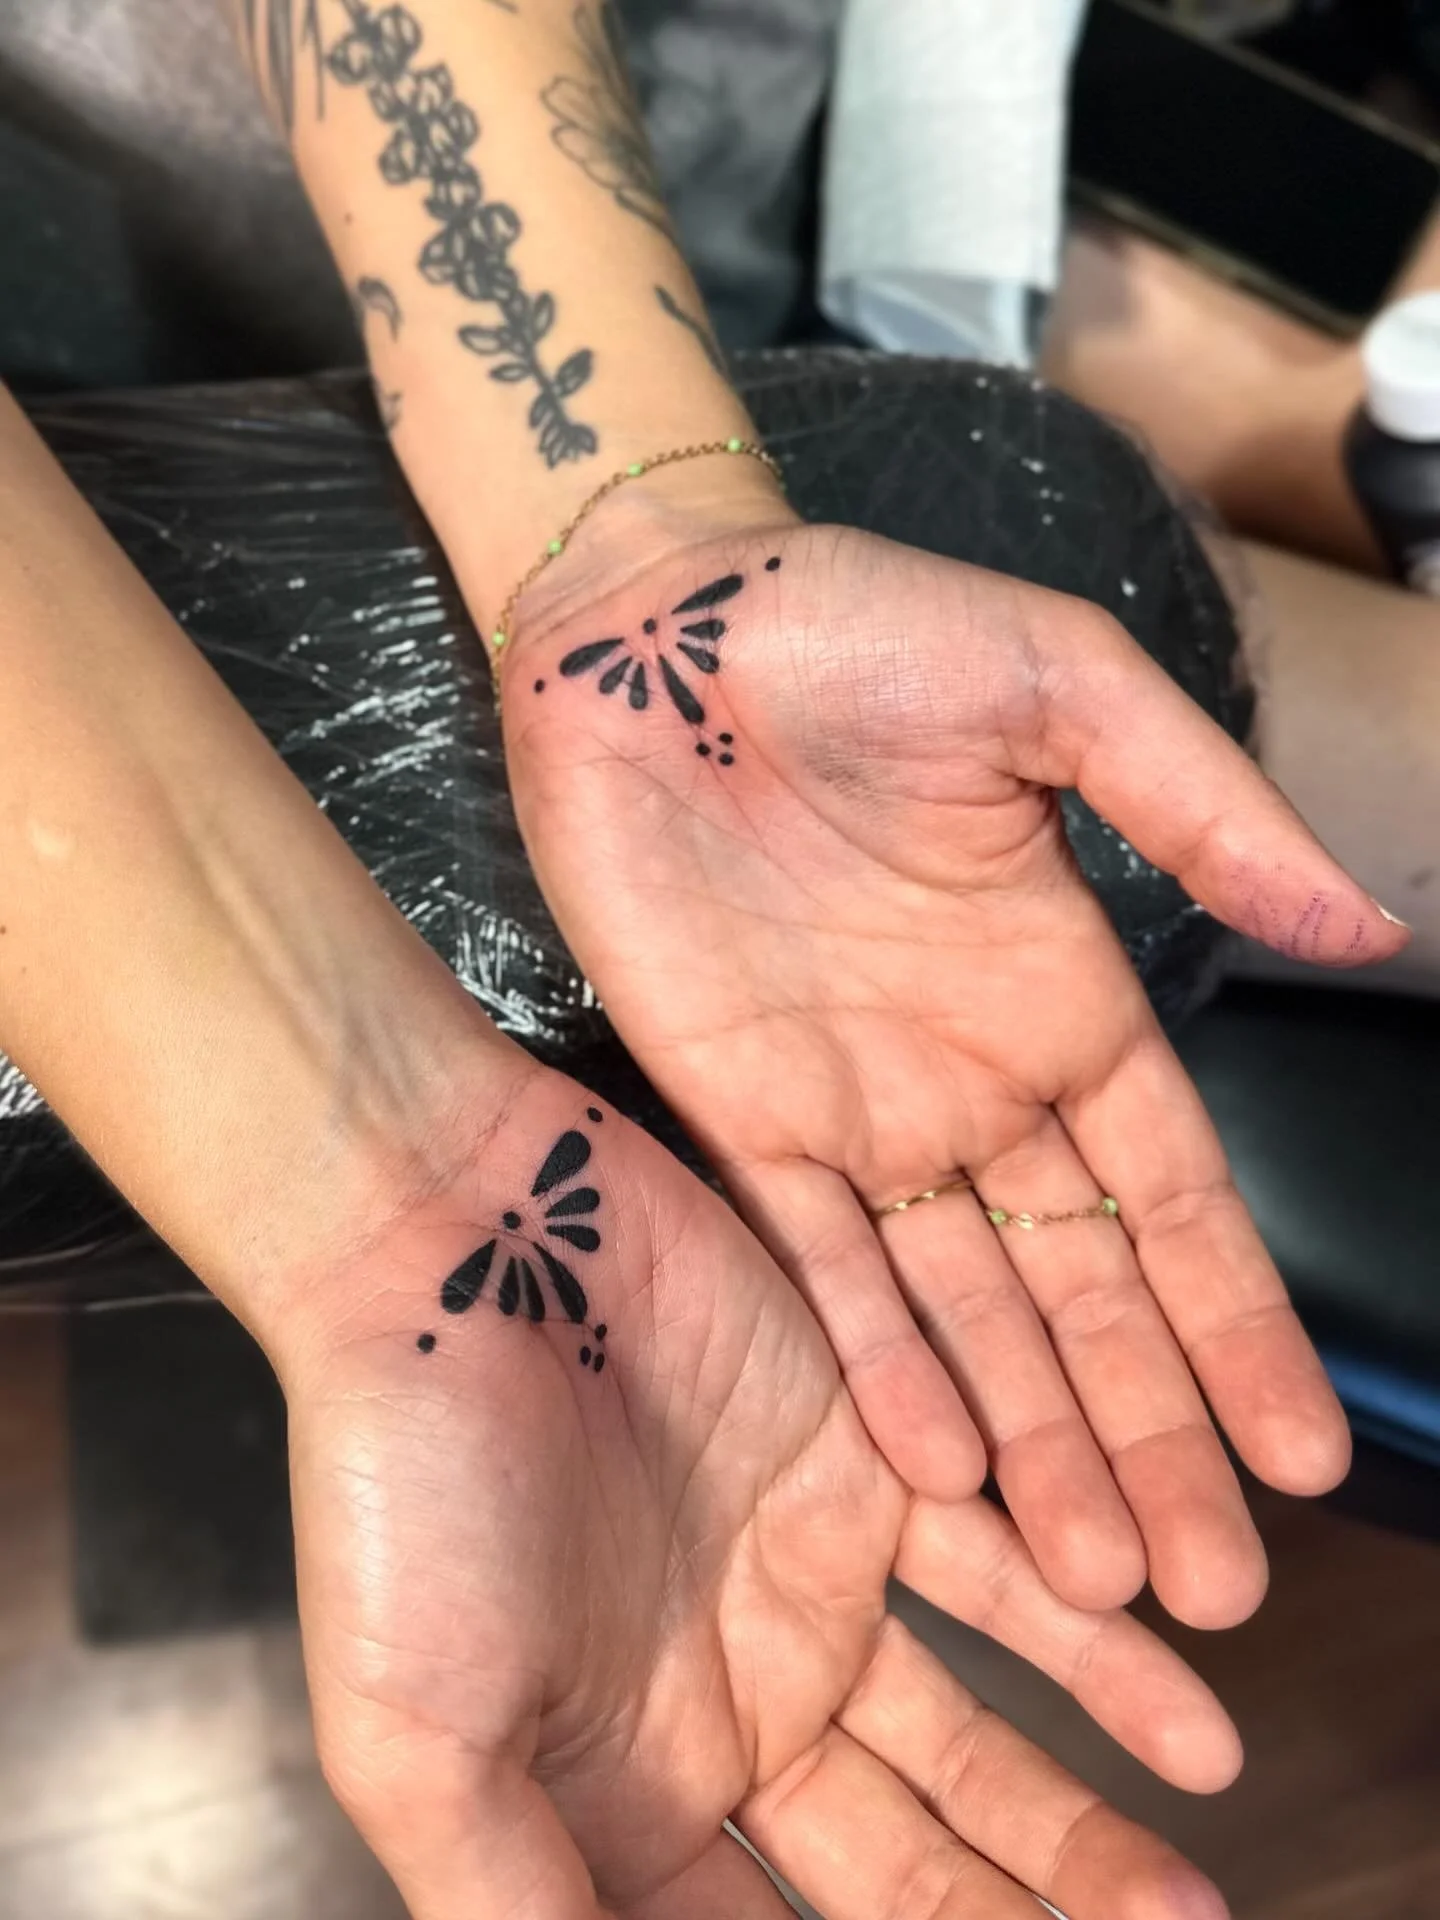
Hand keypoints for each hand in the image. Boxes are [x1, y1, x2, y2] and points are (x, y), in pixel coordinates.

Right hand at [282, 1063, 1238, 1919]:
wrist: (450, 1241)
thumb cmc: (401, 1487)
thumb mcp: (422, 1738)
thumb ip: (518, 1901)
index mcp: (626, 1786)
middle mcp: (734, 1697)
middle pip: (906, 1859)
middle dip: (1020, 1918)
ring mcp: (807, 1579)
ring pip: (976, 1729)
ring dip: (1082, 1813)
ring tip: (1184, 1886)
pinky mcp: (867, 1460)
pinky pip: (1004, 1569)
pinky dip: (1094, 1646)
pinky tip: (1183, 1714)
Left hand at [501, 513, 1407, 1626]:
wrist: (650, 632)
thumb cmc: (860, 627)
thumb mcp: (1060, 690)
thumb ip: (1201, 813)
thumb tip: (1367, 925)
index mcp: (1067, 999)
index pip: (1175, 1200)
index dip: (1237, 1328)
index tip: (1303, 1455)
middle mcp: (975, 1084)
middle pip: (1084, 1294)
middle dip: (1149, 1432)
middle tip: (1214, 1585)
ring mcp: (858, 1114)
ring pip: (967, 1314)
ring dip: (1034, 1440)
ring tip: (1103, 1580)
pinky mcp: (739, 1117)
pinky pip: (822, 1268)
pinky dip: (882, 1368)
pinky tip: (942, 1477)